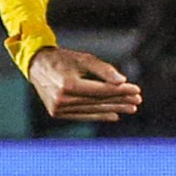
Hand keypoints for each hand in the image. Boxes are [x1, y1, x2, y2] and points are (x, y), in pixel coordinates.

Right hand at [28, 46, 142, 122]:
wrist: (37, 66)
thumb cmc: (63, 59)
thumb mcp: (84, 59)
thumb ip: (104, 70)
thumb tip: (122, 80)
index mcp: (68, 85)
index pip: (102, 90)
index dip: (121, 91)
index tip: (137, 90)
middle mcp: (62, 99)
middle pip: (99, 101)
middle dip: (121, 100)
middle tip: (137, 100)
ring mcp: (58, 109)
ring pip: (93, 110)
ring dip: (114, 109)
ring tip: (130, 108)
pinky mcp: (56, 113)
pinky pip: (83, 116)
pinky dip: (99, 115)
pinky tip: (114, 115)